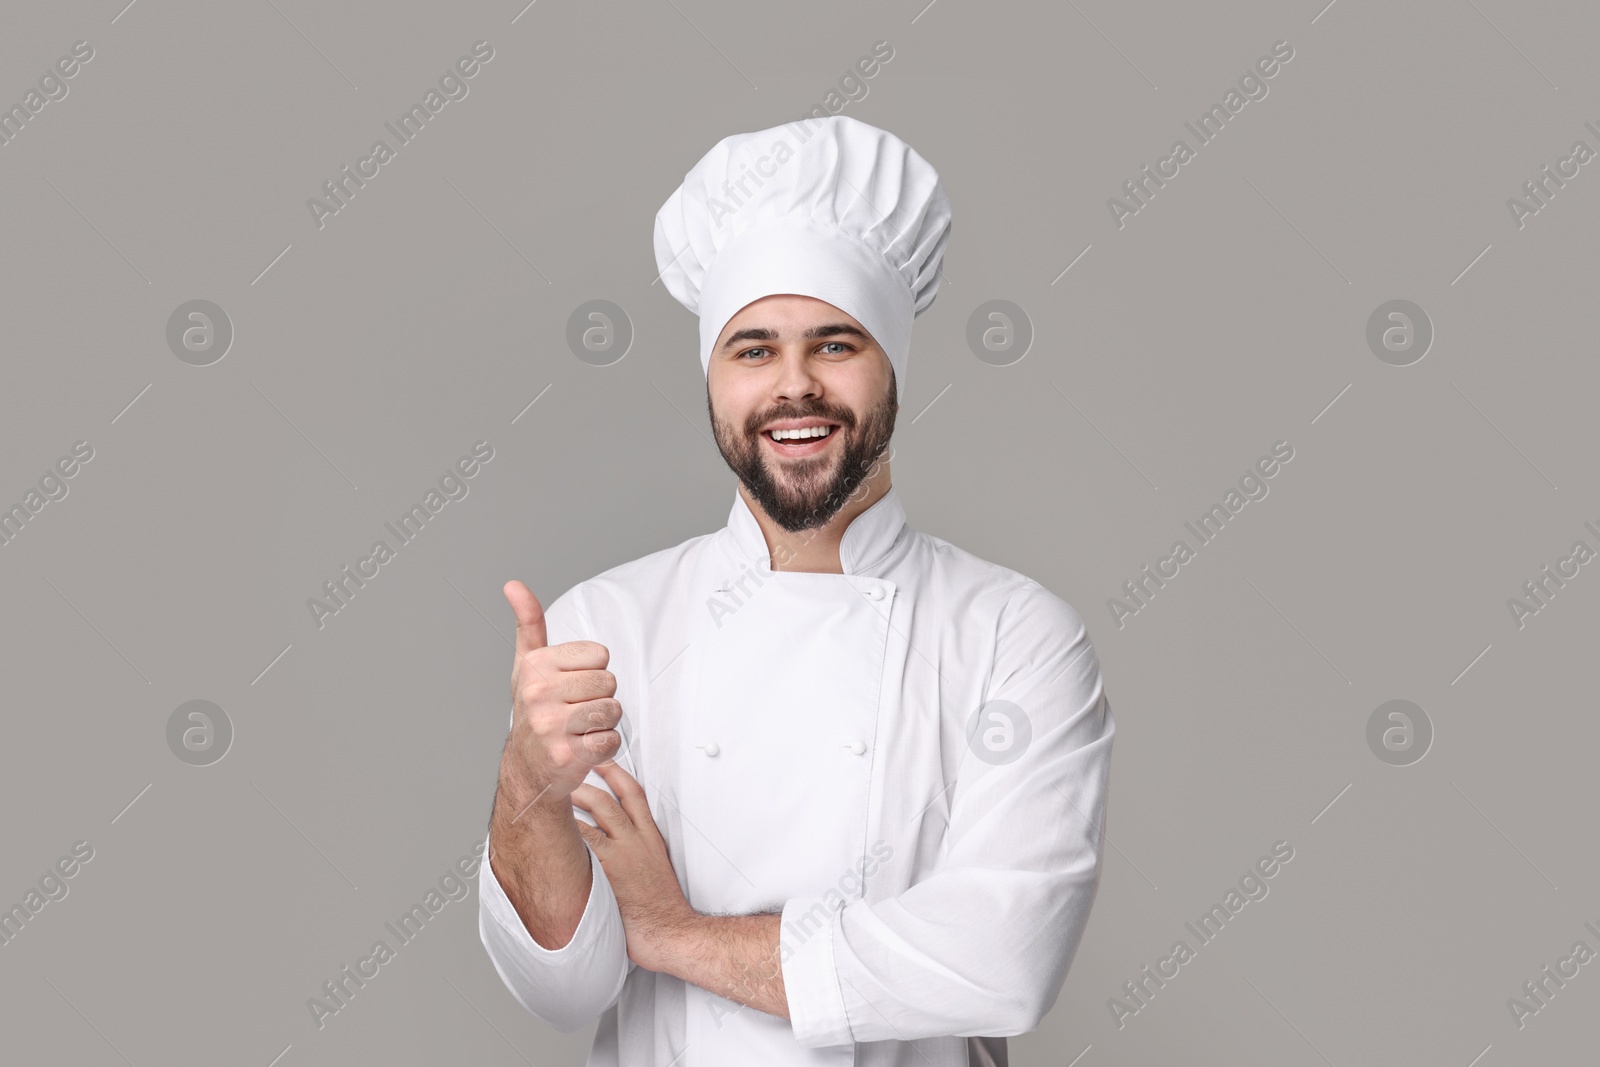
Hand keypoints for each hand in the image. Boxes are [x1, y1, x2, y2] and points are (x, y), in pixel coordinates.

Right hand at [500, 581, 623, 809]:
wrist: (527, 766)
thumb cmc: (535, 709)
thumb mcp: (528, 664)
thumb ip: (529, 623)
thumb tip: (513, 585)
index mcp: (536, 665)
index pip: (601, 655)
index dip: (593, 671)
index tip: (571, 686)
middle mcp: (539, 693)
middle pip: (610, 683)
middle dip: (601, 698)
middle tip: (578, 711)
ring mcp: (551, 726)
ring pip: (613, 710)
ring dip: (605, 723)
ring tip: (581, 729)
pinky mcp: (566, 755)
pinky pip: (611, 740)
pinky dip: (605, 747)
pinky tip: (583, 748)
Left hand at [572, 760, 698, 972]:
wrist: (671, 932)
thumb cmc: (662, 911)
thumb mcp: (657, 872)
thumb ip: (639, 857)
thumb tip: (621, 855)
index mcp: (650, 839)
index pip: (634, 794)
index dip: (617, 773)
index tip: (603, 761)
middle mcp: (636, 840)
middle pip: (610, 797)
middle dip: (587, 779)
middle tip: (568, 772)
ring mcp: (621, 853)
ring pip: (596, 810)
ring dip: (574, 797)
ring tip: (555, 792)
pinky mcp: (607, 868)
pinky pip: (583, 838)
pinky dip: (567, 827)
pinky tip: (552, 825)